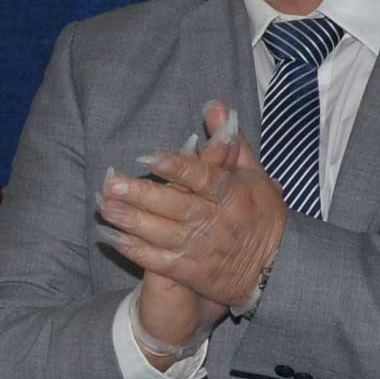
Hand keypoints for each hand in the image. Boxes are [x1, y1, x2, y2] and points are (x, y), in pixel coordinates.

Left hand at [102, 101, 288, 349]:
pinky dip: (135, 250)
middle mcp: (215, 221)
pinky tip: (114, 237)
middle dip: (142, 195)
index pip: (202, 178)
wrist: (274, 270)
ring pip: (161, 233)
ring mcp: (200, 248)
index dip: (175, 168)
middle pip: (175, 206)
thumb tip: (213, 106)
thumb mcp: (254, 175)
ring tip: (105, 206)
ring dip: (131, 221)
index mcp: (232, 195)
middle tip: (112, 183)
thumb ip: (229, 142)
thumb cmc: (263, 216)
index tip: (148, 158)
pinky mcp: (190, 271)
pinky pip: (158, 261)